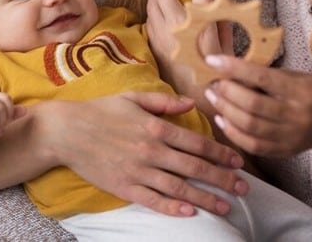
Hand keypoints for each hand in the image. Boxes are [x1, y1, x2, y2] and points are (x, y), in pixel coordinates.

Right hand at [44, 91, 247, 216]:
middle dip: (222, 178)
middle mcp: (151, 150)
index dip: (221, 153)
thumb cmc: (101, 111)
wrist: (66, 131)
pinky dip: (173, 207)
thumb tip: (191, 104)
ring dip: (205, 198)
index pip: (197, 143)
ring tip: (226, 206)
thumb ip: (164, 102)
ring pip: (179, 187)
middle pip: (194, 167)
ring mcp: (138, 171)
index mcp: (155, 127)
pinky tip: (190, 212)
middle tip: (244, 188)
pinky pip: (153, 200)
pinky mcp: (124, 187)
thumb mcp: (133, 98)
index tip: (238, 161)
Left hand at [145, 0, 231, 95]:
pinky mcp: (154, 44)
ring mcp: (163, 34)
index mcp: (202, 23)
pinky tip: (157, 4)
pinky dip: (153, 7)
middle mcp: (180, 26)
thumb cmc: (219, 73)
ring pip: (154, 2)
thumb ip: (221, 22)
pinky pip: (149, 18)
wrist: (197, 100)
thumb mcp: (226, 45)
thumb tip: (219, 3)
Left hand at [202, 25, 311, 155]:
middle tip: (212, 83)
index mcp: (302, 90)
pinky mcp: (286, 151)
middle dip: (226, 92)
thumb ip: (267, 76)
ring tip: (214, 98)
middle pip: (252, 105)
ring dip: (226, 110)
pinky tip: (223, 119)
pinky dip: (233, 133)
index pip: (261, 77)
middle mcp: (297, 115)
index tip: (213, 60)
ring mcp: (291, 136)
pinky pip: (253, 145)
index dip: (234, 68)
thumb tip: (230, 71)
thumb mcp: (296, 76)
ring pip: (249, 126)